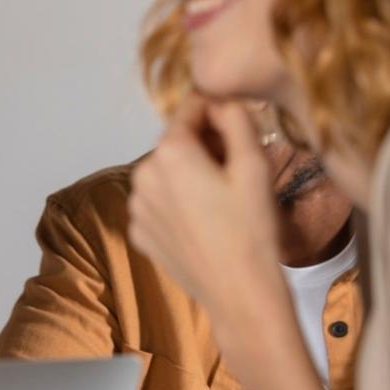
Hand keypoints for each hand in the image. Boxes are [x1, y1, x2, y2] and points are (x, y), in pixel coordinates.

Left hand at [128, 97, 290, 364]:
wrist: (239, 292)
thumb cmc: (251, 227)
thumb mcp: (253, 164)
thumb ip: (234, 118)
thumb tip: (219, 97)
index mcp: (169, 152)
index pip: (189, 108)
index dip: (217, 111)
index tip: (238, 127)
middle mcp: (142, 174)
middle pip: (175, 142)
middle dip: (203, 146)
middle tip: (236, 170)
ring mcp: (136, 207)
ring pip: (165, 173)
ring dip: (188, 175)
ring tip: (221, 200)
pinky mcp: (138, 233)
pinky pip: (158, 204)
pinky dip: (177, 204)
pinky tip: (204, 223)